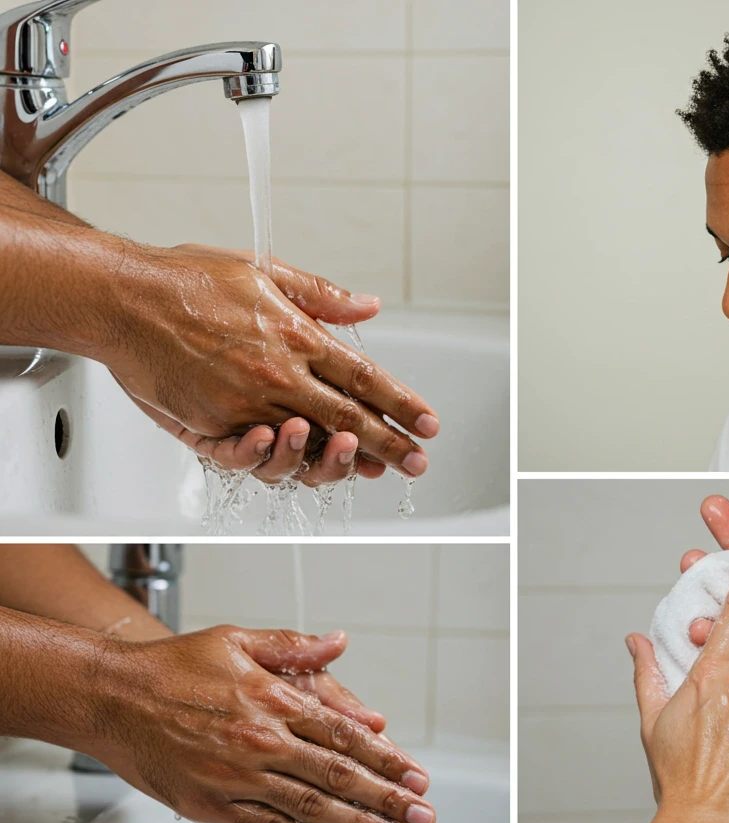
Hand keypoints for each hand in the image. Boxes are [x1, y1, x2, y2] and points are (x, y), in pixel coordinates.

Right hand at [85, 627, 434, 822]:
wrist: (111, 696)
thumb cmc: (174, 667)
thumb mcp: (239, 640)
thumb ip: (295, 647)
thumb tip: (339, 642)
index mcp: (274, 699)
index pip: (345, 733)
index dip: (386, 758)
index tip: (416, 775)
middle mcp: (261, 740)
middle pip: (337, 774)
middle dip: (387, 798)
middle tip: (422, 817)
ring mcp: (236, 776)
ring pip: (310, 806)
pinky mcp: (210, 804)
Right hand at [103, 243, 437, 476]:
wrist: (120, 297)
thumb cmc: (187, 280)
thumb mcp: (263, 270)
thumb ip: (321, 295)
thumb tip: (370, 305)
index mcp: (296, 336)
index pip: (365, 378)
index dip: (402, 404)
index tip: (428, 423)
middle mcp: (277, 375)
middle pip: (348, 420)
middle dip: (390, 445)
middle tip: (417, 463)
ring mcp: (245, 404)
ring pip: (308, 446)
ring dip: (343, 461)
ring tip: (370, 466)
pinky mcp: (212, 425)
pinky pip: (255, 456)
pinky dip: (279, 462)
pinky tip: (302, 460)